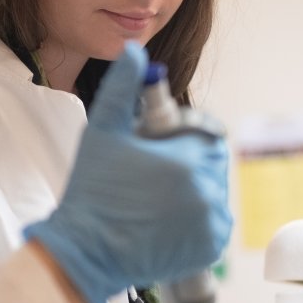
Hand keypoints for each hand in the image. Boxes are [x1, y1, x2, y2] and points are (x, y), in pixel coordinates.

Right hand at [24, 42, 230, 302]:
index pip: (206, 134)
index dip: (184, 136)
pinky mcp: (209, 248)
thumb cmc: (92, 191)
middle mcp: (206, 193)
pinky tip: (167, 218)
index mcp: (186, 161)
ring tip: (158, 197)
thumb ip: (122, 87)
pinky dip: (199, 218)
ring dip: (195, 189)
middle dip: (190, 162)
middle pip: (213, 162)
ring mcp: (210, 224)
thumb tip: (135, 51)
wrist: (87, 250)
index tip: (161, 146)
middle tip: (156, 173)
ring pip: (215, 191)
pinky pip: (215, 222)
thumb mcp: (102, 132)